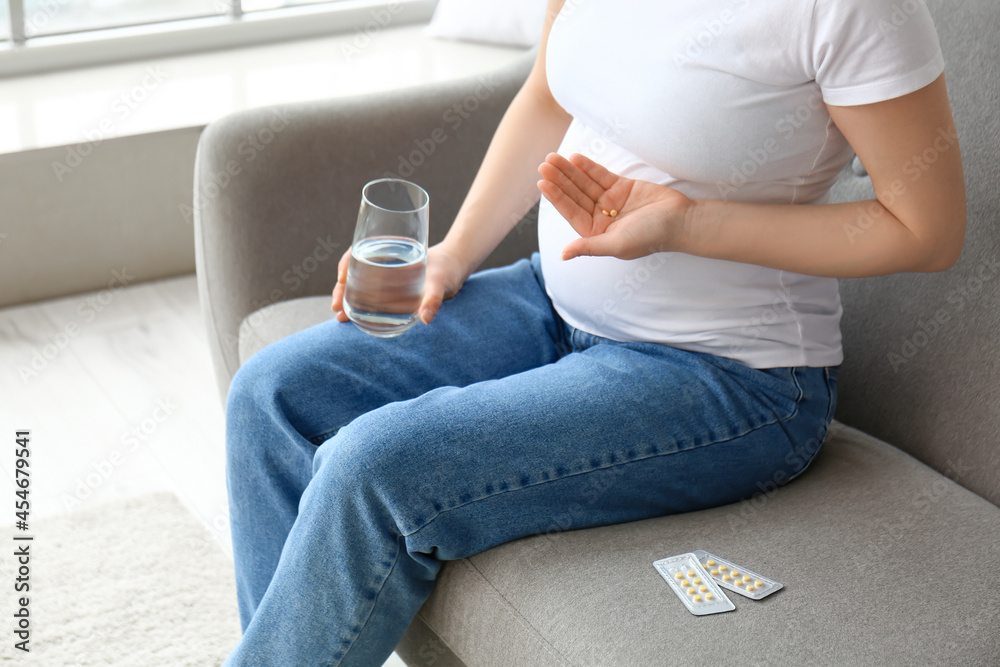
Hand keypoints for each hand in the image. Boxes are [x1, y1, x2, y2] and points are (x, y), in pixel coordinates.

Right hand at [331, 243, 467, 324]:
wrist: (455, 268)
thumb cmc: (448, 270)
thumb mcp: (441, 282)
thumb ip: (433, 299)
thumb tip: (425, 319)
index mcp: (391, 247)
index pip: (360, 249)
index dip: (347, 263)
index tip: (342, 278)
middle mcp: (383, 258)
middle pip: (354, 268)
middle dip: (342, 287)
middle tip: (336, 306)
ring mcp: (385, 272)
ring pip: (358, 282)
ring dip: (346, 297)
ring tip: (339, 315)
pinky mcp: (389, 286)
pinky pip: (368, 293)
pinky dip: (359, 303)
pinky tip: (351, 318)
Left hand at [537, 152, 692, 260]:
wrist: (680, 221)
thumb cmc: (650, 237)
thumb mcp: (616, 244)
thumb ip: (588, 247)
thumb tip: (562, 255)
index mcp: (596, 233)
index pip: (571, 212)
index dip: (557, 197)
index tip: (543, 182)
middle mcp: (600, 217)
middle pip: (575, 195)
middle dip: (560, 180)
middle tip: (545, 164)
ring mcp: (611, 201)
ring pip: (585, 183)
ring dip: (570, 171)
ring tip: (554, 157)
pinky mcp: (622, 187)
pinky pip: (601, 175)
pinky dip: (588, 167)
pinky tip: (575, 158)